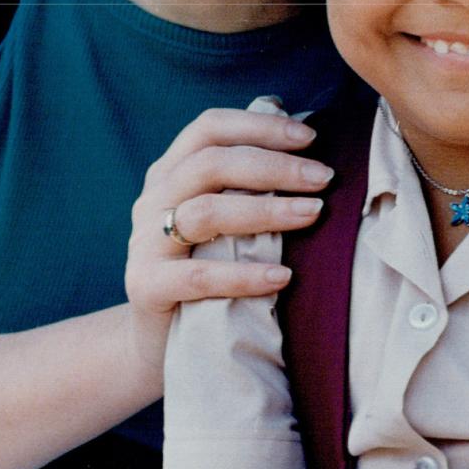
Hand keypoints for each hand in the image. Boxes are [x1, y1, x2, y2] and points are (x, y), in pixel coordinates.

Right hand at [122, 107, 333, 377]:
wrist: (159, 342)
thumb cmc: (209, 265)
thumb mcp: (224, 216)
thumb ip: (248, 177)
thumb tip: (299, 130)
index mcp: (172, 170)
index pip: (210, 127)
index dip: (259, 126)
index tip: (310, 137)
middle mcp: (154, 198)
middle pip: (210, 163)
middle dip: (274, 166)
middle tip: (323, 178)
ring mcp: (145, 243)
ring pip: (204, 212)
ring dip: (265, 211)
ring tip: (313, 214)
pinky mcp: (145, 287)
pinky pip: (197, 277)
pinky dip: (243, 275)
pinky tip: (284, 277)